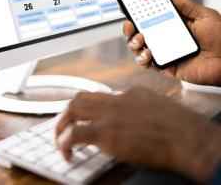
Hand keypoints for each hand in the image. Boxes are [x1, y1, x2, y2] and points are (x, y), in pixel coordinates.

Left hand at [56, 88, 220, 183]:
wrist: (187, 137)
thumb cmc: (182, 127)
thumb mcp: (161, 107)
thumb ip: (143, 108)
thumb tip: (134, 117)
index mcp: (130, 93)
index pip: (101, 96)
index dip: (90, 110)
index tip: (86, 120)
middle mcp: (116, 99)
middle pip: (81, 97)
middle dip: (68, 111)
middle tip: (65, 126)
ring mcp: (109, 114)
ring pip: (73, 108)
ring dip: (62, 124)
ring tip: (60, 140)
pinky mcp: (106, 132)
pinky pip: (75, 133)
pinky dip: (65, 142)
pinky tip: (67, 154)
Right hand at [124, 0, 220, 85]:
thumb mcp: (204, 16)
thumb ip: (185, 4)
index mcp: (172, 23)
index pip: (150, 16)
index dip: (136, 10)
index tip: (126, 4)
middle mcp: (164, 37)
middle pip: (139, 31)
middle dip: (129, 27)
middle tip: (129, 23)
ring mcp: (163, 51)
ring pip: (138, 47)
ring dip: (133, 41)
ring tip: (140, 38)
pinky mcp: (164, 66)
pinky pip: (146, 63)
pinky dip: (142, 58)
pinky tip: (148, 52)